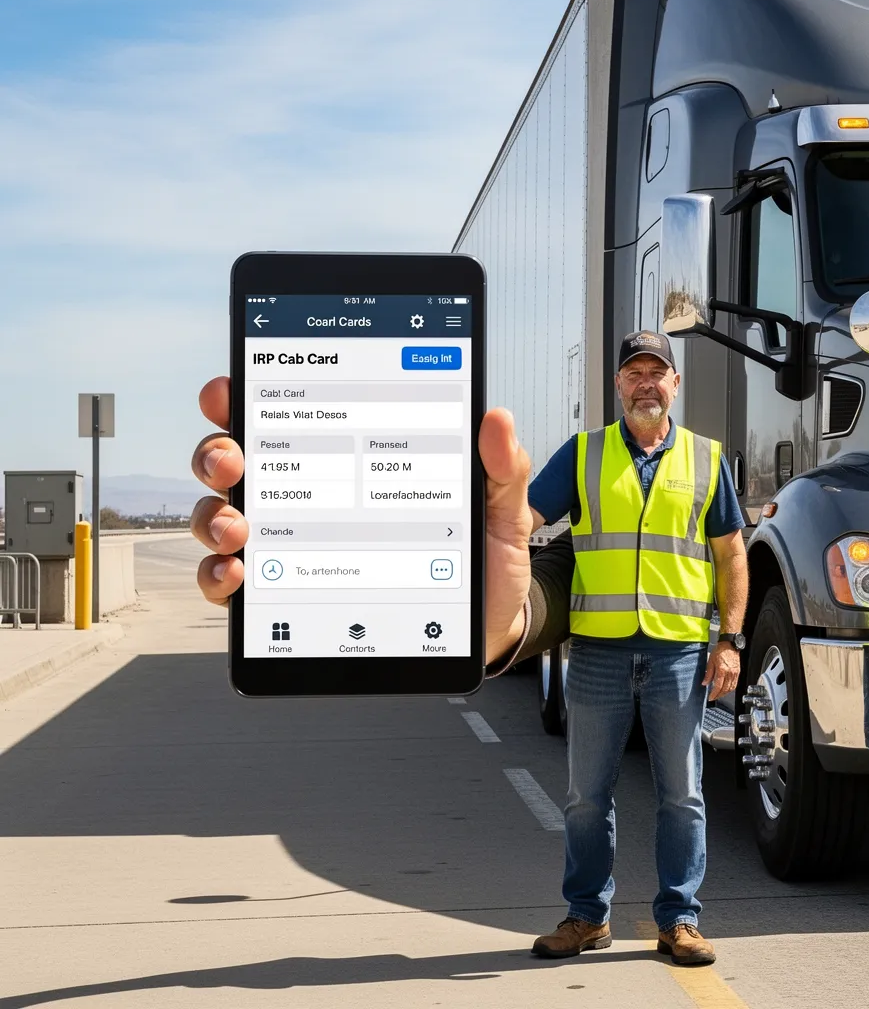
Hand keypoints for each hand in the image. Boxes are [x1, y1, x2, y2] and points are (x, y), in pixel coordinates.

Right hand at [189, 376, 535, 665]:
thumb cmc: (483, 563)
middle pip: (239, 461)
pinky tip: (237, 573)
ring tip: (237, 527)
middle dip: (218, 452)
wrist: (486, 629)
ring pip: (224, 517)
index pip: (290, 417)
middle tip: (232, 460)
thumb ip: (501, 467)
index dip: (246, 398)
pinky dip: (220, 575)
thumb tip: (495, 418)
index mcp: (357, 462)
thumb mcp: (500, 512)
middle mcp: (313, 499)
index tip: (229, 392)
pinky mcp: (289, 596)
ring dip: (214, 516)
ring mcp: (295, 548)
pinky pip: (233, 582)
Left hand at [704, 640, 741, 699]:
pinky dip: (730, 689)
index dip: (714, 694)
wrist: (730, 644)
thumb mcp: (710, 661)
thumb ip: (708, 674)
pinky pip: (735, 684)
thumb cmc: (720, 650)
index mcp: (722, 670)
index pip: (718, 686)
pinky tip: (726, 689)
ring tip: (719, 695)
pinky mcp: (738, 672)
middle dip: (719, 695)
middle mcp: (730, 673)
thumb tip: (705, 683)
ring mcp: (735, 673)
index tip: (710, 697)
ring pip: (731, 688)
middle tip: (714, 697)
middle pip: (725, 689)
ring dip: (725, 693)